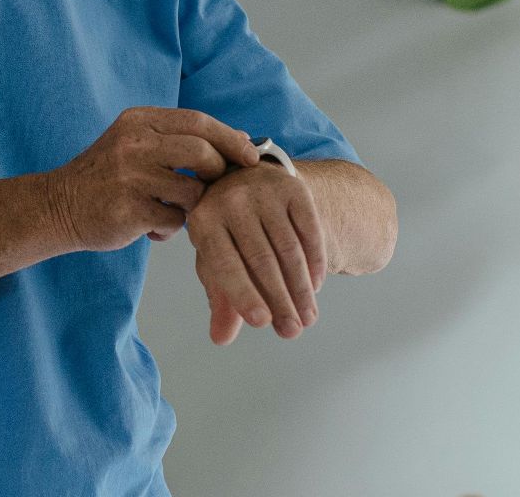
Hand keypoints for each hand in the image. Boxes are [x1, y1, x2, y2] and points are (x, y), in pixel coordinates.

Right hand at [48, 107, 263, 251]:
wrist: (58, 206)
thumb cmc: (108, 177)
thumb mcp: (137, 143)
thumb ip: (181, 139)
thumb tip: (242, 140)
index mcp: (139, 120)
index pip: (198, 121)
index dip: (231, 138)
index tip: (251, 156)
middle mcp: (134, 143)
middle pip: (203, 153)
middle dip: (220, 173)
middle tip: (215, 188)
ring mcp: (130, 176)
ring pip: (193, 191)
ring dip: (193, 206)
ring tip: (174, 210)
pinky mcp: (128, 209)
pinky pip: (174, 221)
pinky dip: (171, 229)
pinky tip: (153, 229)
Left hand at [187, 162, 327, 345]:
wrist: (248, 181)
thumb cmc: (227, 232)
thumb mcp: (216, 259)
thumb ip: (221, 298)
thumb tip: (221, 338)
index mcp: (204, 220)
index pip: (224, 264)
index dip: (243, 295)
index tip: (262, 323)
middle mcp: (232, 200)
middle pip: (261, 259)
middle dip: (280, 300)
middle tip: (292, 332)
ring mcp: (264, 191)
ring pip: (289, 248)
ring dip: (301, 288)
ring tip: (307, 318)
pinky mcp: (294, 189)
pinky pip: (310, 231)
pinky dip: (315, 261)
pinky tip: (315, 286)